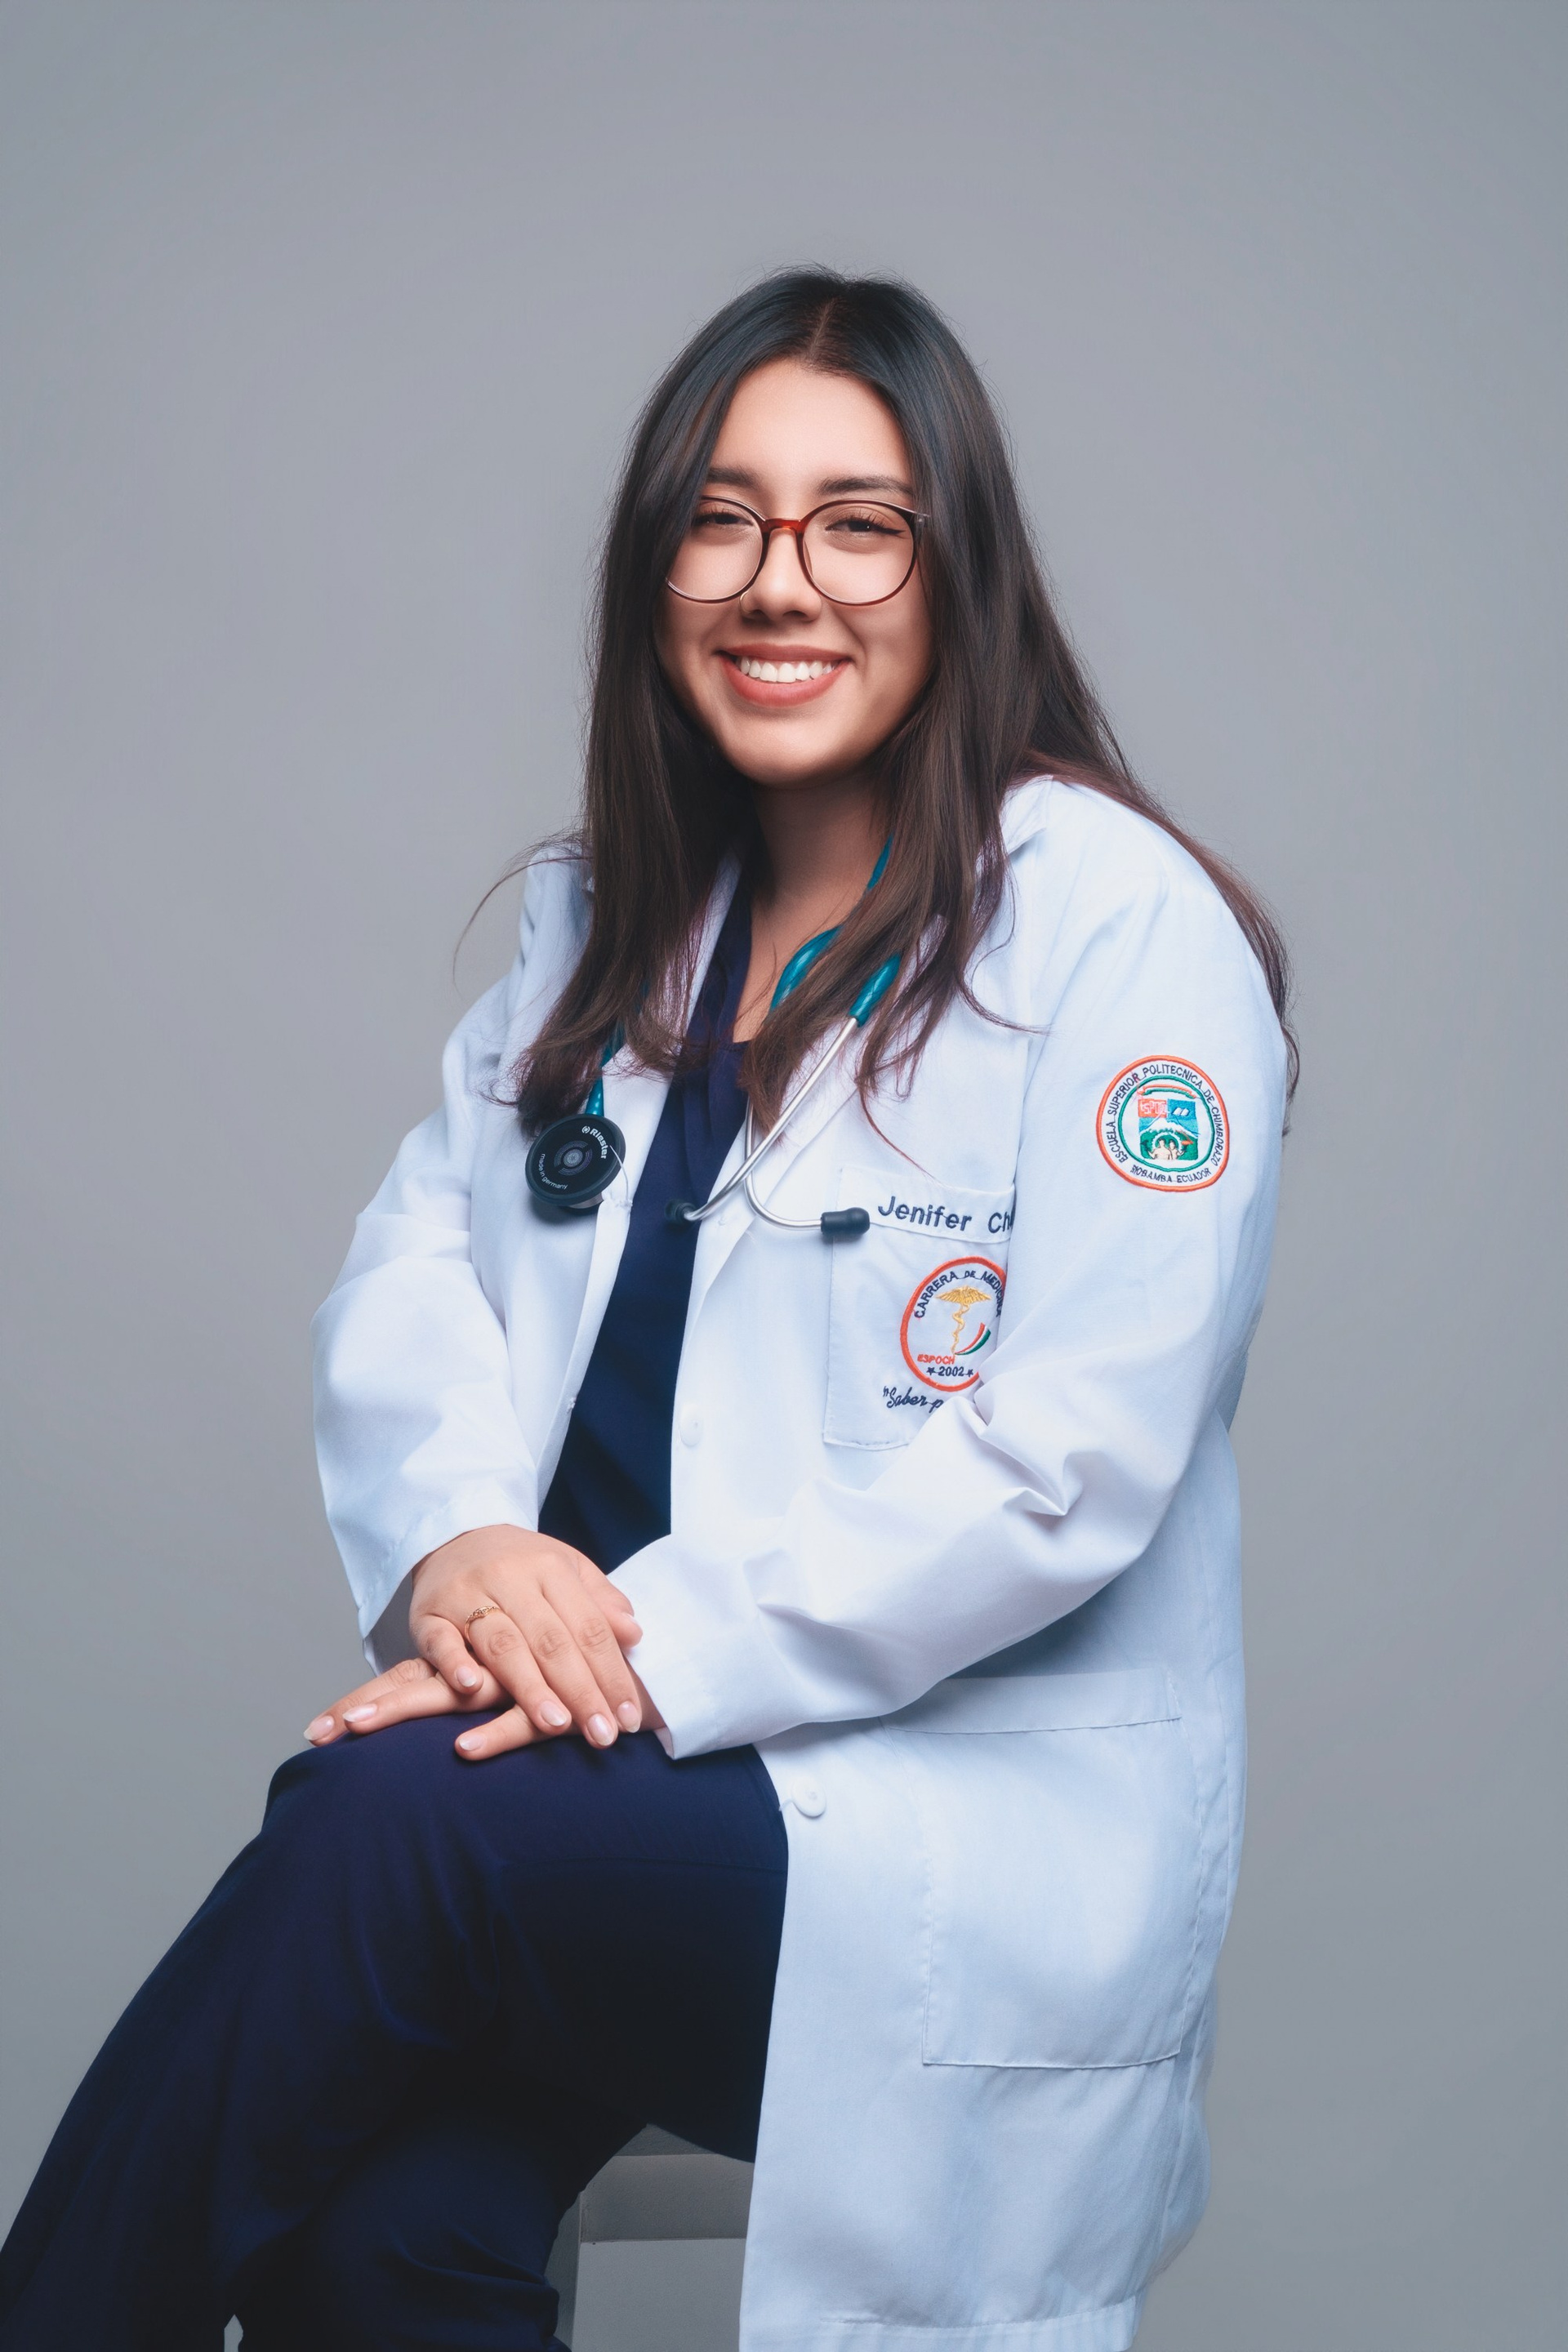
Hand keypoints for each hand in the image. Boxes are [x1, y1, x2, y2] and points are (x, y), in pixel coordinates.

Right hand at [303, 1525, 662, 1762]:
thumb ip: (599, 1602)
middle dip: (580, 1691)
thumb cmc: (522, 1565)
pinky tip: (471, 1688)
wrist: (454, 1536)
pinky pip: (440, 1640)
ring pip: (503, 1643)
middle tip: (602, 1736)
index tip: (629, 1718)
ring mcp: (467, 1594)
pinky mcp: (429, 1613)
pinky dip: (455, 1663)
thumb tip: (635, 1634)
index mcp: (551, 1567)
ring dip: (529, 1686)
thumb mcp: (566, 1570)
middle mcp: (511, 1578)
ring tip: (555, 1724)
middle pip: (551, 1640)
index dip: (612, 1674)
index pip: (588, 1627)